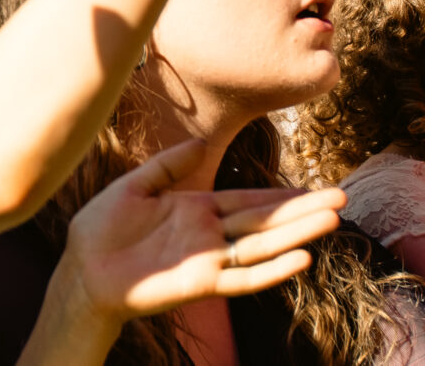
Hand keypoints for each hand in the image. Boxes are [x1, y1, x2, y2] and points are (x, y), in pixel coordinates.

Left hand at [60, 140, 343, 322]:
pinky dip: (272, 271)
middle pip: (264, 220)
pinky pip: (243, 278)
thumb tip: (202, 140)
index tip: (315, 187)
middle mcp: (209, 235)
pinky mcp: (200, 284)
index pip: (248, 200)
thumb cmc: (102, 229)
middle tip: (342, 197)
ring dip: (297, 234)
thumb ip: (168, 166)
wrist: (81, 270)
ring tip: (332, 220)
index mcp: (195, 210)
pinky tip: (301, 259)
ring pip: (262, 246)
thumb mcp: (135, 186)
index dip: (281, 194)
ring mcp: (208, 260)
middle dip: (303, 210)